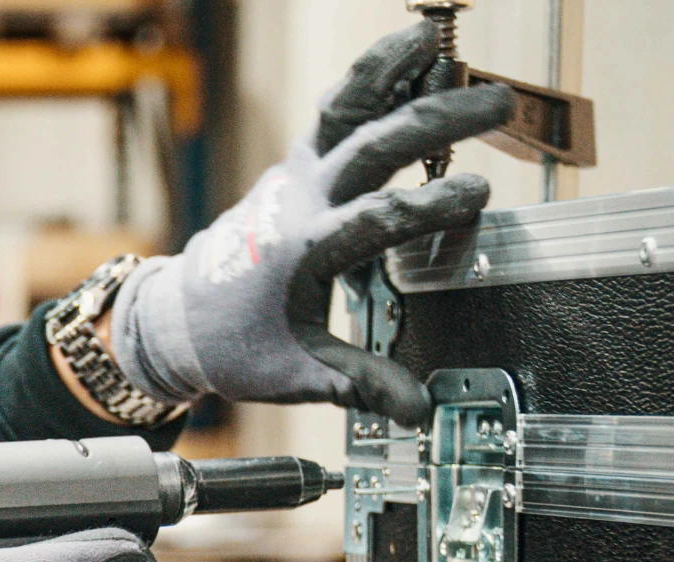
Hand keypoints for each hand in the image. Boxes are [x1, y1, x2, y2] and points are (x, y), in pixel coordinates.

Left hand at [108, 20, 514, 426]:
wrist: (177, 319)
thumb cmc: (234, 345)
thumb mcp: (296, 374)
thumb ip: (361, 385)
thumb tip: (419, 411)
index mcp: (303, 252)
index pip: (374, 221)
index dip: (428, 207)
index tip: (478, 196)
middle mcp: (298, 202)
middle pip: (370, 148)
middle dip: (435, 121)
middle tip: (496, 102)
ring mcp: (295, 177)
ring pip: (342, 110)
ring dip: (388, 70)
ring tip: (432, 36)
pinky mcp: (296, 167)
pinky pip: (335, 113)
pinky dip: (370, 79)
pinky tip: (409, 49)